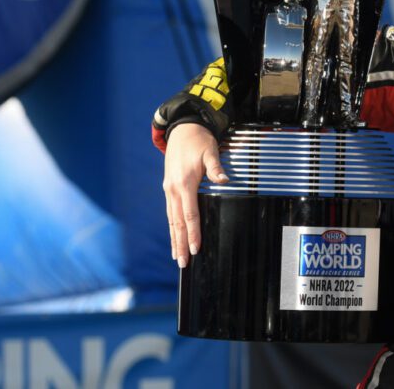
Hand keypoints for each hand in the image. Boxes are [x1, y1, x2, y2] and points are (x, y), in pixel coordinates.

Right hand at [162, 123, 227, 266]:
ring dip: (174, 239)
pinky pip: (171, 212)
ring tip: (176, 256)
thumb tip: (224, 179)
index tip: (195, 249)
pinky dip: (172, 226)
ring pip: (171, 219)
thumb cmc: (199, 141)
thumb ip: (216, 167)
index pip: (190, 214)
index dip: (193, 233)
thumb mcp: (210, 151)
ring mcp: (169, 189)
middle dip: (180, 243)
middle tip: (183, 263)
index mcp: (184, 183)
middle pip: (177, 222)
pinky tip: (174, 236)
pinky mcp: (169, 188)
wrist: (182, 129)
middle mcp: (173, 189)